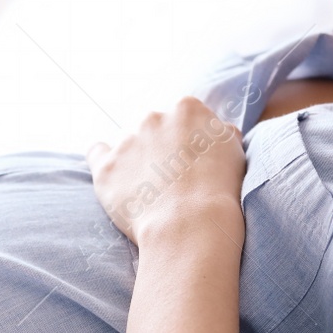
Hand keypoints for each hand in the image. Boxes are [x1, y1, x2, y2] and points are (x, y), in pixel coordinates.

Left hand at [87, 96, 246, 246]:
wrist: (191, 223)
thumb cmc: (220, 190)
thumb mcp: (235, 150)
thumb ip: (219, 132)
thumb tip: (214, 130)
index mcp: (187, 109)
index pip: (184, 115)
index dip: (188, 139)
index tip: (191, 160)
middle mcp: (153, 118)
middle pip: (153, 127)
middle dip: (160, 148)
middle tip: (172, 178)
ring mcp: (126, 141)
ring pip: (128, 144)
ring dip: (137, 161)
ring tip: (150, 191)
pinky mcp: (106, 167)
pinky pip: (97, 154)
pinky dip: (104, 162)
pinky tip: (115, 176)